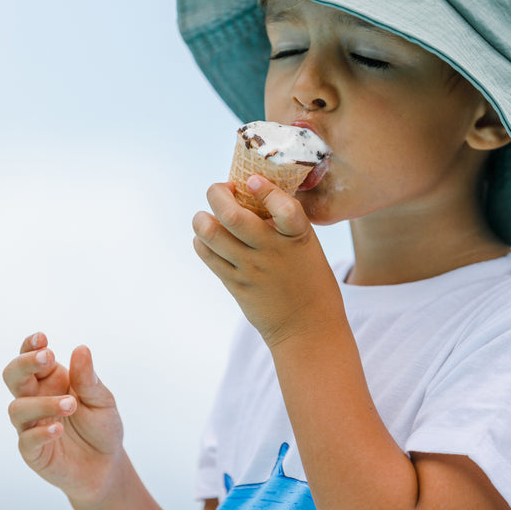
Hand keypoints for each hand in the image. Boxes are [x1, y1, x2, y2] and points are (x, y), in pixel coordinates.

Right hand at [4, 333, 123, 507]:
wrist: (107, 465)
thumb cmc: (102, 427)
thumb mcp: (102, 400)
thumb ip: (88, 379)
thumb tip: (80, 349)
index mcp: (52, 381)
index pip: (32, 359)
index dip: (30, 346)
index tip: (42, 338)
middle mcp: (36, 399)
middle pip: (13, 376)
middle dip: (24, 363)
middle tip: (47, 357)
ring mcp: (31, 425)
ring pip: (17, 408)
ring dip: (42, 403)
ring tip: (71, 404)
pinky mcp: (33, 451)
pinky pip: (26, 440)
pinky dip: (40, 432)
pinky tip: (58, 429)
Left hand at [192, 176, 345, 347]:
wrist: (307, 328)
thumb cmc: (309, 280)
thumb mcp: (307, 246)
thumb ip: (283, 222)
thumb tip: (251, 191)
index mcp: (298, 237)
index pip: (285, 209)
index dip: (267, 190)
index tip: (253, 181)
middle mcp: (272, 251)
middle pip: (232, 216)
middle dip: (217, 193)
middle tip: (220, 190)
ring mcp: (251, 269)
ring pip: (211, 234)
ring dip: (202, 218)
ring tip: (207, 216)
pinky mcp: (236, 284)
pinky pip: (207, 255)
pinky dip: (201, 240)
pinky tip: (207, 237)